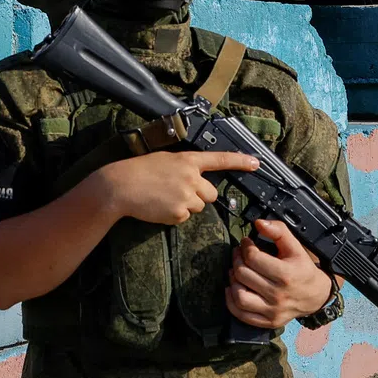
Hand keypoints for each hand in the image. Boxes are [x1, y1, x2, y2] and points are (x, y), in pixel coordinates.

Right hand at [87, 150, 258, 226]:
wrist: (120, 186)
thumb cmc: (139, 171)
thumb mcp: (165, 160)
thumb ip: (184, 167)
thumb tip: (196, 181)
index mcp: (187, 160)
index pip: (219, 159)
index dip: (240, 161)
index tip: (256, 163)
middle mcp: (191, 176)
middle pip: (211, 193)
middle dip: (200, 196)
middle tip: (178, 192)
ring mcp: (186, 195)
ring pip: (198, 207)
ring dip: (186, 205)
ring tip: (164, 198)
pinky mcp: (179, 212)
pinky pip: (184, 218)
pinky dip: (174, 215)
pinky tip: (159, 206)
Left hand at [225, 218, 333, 328]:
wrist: (317, 296)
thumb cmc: (303, 269)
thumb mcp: (295, 247)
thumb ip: (278, 231)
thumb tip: (258, 223)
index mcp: (286, 274)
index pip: (253, 258)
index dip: (245, 246)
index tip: (246, 242)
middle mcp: (279, 295)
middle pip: (243, 274)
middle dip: (237, 259)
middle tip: (239, 254)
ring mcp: (273, 311)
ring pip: (240, 295)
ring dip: (233, 280)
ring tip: (237, 271)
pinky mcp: (269, 322)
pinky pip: (241, 314)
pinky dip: (231, 301)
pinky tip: (234, 288)